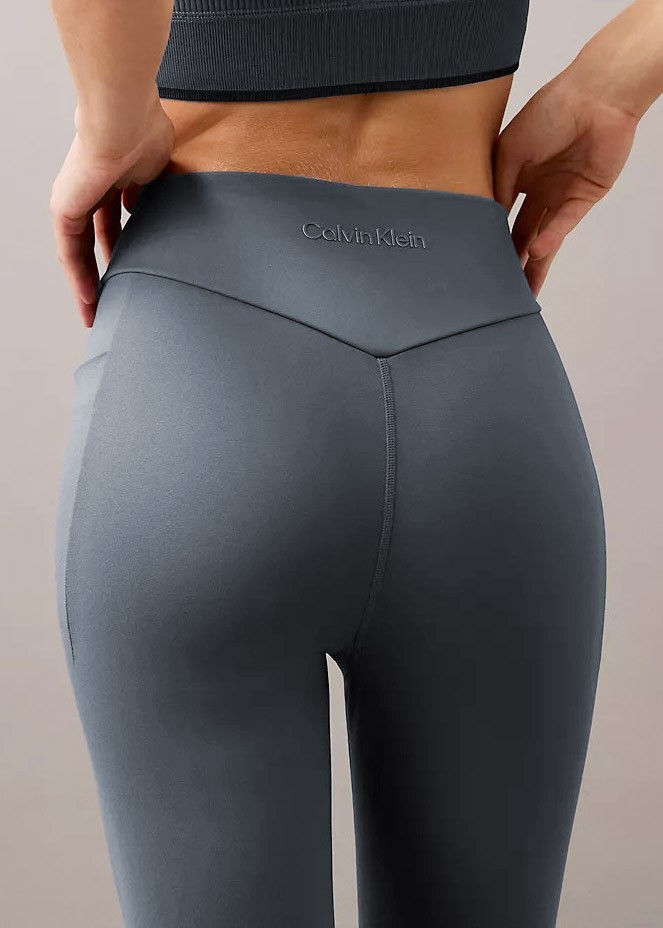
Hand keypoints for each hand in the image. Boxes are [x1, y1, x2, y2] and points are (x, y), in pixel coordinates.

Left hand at [50, 97, 173, 325]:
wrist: (124, 118)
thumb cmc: (146, 131)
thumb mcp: (160, 168)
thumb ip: (158, 188)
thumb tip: (165, 206)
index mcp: (114, 178)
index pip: (113, 220)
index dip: (123, 246)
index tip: (133, 269)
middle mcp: (91, 190)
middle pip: (96, 240)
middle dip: (105, 270)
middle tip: (113, 299)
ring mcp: (75, 199)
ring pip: (79, 251)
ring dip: (88, 283)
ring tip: (97, 312)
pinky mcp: (65, 209)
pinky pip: (71, 252)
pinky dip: (80, 277)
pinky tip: (90, 300)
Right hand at [494, 68, 638, 296]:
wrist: (597, 95)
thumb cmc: (551, 110)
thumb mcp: (509, 150)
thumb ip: (498, 187)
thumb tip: (491, 221)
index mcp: (513, 174)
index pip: (499, 215)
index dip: (489, 237)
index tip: (477, 259)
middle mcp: (536, 188)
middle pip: (520, 234)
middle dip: (511, 260)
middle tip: (498, 287)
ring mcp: (560, 195)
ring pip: (542, 237)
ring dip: (533, 263)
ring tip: (521, 289)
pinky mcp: (583, 198)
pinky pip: (563, 224)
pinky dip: (550, 238)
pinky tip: (537, 252)